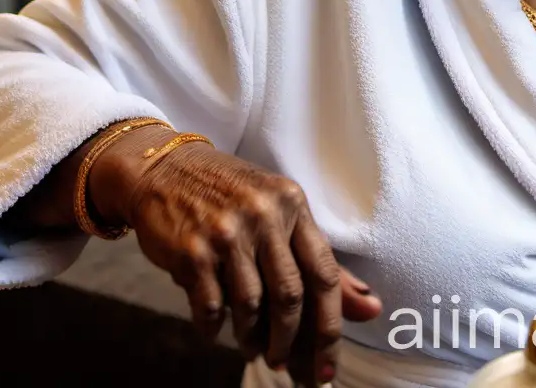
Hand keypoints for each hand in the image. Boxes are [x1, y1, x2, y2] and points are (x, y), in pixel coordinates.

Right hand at [88, 126, 381, 384]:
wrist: (164, 169)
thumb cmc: (230, 195)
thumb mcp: (279, 212)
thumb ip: (318, 261)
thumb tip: (371, 308)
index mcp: (293, 204)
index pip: (325, 272)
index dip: (330, 326)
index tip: (329, 366)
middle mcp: (264, 215)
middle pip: (290, 295)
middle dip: (289, 341)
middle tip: (283, 363)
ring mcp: (227, 232)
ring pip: (251, 305)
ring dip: (251, 337)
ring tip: (251, 346)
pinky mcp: (192, 250)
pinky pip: (211, 306)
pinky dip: (215, 328)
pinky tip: (216, 332)